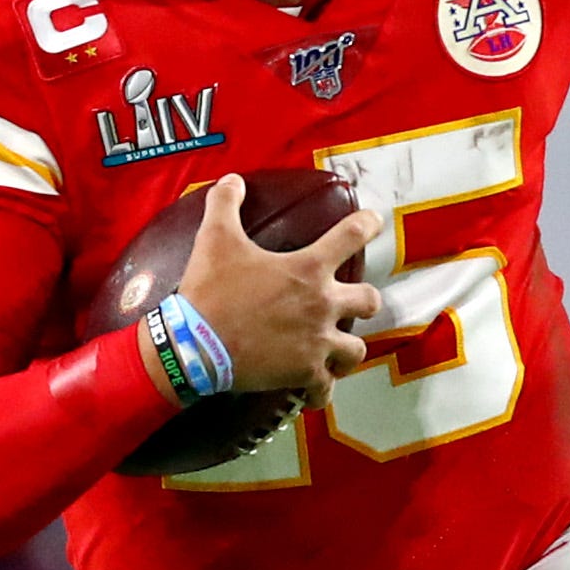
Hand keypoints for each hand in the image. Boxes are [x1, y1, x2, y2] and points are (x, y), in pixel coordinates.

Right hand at [175, 174, 385, 397]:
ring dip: (347, 350)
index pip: (351, 236)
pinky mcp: (304, 374)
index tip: (375, 222)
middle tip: (349, 302)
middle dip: (364, 300)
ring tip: (336, 350)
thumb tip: (232, 180)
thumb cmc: (210, 291)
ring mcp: (317, 343)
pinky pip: (325, 388)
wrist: (195, 346)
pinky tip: (313, 389)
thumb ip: (225, 204)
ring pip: (356, 350)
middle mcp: (322, 306)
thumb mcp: (214, 239)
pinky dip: (320, 389)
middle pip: (370, 301)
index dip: (367, 225)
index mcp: (308, 269)